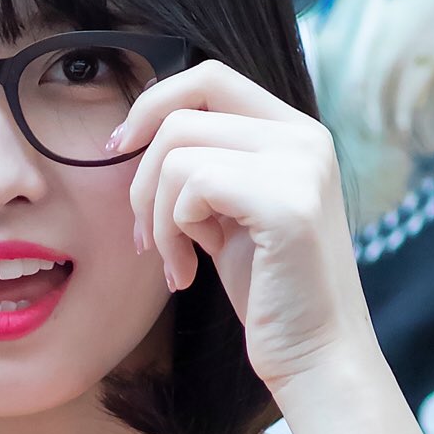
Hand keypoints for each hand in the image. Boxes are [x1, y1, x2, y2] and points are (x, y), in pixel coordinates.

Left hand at [120, 59, 377, 395]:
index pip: (209, 77)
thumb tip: (136, 134)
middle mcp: (305, 138)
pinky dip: (171, 233)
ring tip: (174, 261)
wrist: (315, 356)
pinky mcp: (286, 202)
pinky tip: (189, 273)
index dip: (152, 104)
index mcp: (296, 133)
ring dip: (155, 215)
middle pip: (183, 113)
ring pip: (178, 152)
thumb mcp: (233, 215)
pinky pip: (191, 186)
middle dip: (141, 176)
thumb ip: (206, 168)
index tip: (118, 149)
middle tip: (144, 234)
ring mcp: (300, 165)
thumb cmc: (270, 292)